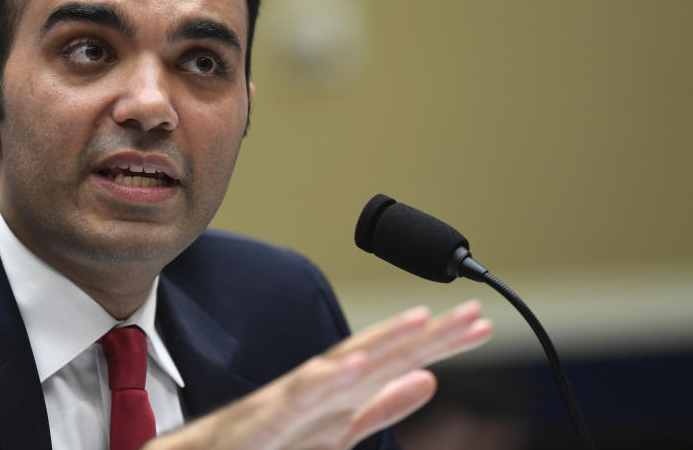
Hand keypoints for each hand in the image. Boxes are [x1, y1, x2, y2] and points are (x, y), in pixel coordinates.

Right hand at [146, 300, 491, 449]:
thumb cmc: (269, 441)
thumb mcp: (339, 429)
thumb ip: (380, 406)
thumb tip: (428, 380)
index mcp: (342, 389)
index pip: (399, 359)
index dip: (441, 342)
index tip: (482, 325)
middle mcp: (323, 386)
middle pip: (381, 353)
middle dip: (428, 333)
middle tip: (476, 313)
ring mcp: (294, 398)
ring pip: (344, 365)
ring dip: (382, 341)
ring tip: (421, 321)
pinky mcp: (267, 418)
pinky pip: (299, 396)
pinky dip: (326, 379)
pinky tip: (354, 365)